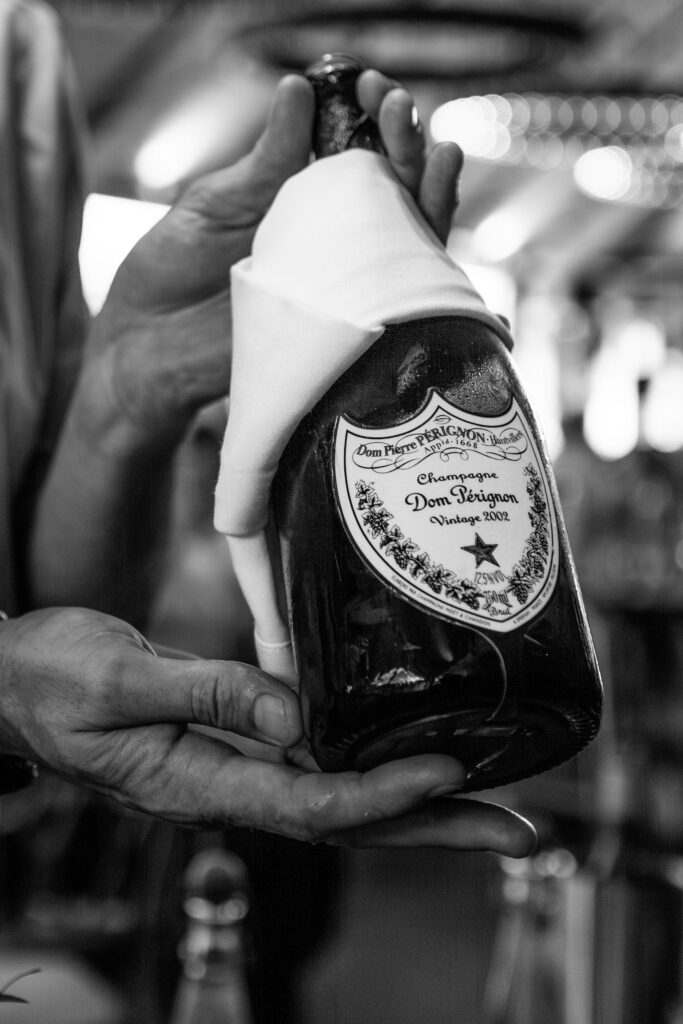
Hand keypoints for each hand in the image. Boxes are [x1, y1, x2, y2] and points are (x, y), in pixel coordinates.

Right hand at [0, 608, 533, 852]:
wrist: (12, 682)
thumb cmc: (51, 679)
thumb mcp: (118, 678)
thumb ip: (204, 694)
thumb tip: (293, 715)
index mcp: (194, 783)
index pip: (308, 803)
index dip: (382, 794)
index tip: (447, 774)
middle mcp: (225, 788)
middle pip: (347, 820)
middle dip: (433, 829)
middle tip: (518, 833)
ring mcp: (232, 769)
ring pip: (339, 795)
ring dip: (415, 802)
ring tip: (489, 800)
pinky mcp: (233, 742)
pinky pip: (313, 764)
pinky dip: (369, 764)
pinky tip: (407, 752)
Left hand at [81, 71, 462, 446]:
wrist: (148, 350)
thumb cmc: (172, 273)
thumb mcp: (214, 203)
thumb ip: (265, 159)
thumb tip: (299, 89)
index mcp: (300, 200)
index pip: (355, 150)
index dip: (371, 114)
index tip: (369, 84)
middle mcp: (333, 240)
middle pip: (395, 187)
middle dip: (407, 142)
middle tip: (396, 106)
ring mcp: (344, 284)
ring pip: (412, 236)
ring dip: (431, 189)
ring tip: (433, 150)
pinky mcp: (348, 328)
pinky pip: (401, 296)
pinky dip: (425, 259)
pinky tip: (429, 220)